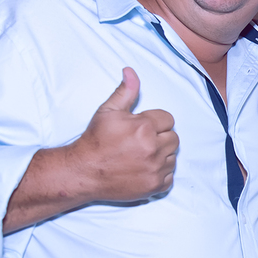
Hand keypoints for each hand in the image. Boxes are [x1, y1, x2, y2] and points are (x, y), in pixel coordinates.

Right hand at [68, 67, 178, 202]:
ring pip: (172, 157)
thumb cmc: (95, 141)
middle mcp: (153, 149)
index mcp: (144, 128)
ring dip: (161, 155)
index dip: (154, 122)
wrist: (84, 172)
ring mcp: (155, 169)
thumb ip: (125, 91)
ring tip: (141, 155)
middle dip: (160, 137)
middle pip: (173, 138)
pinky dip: (160, 173)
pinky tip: (144, 168)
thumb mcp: (108, 111)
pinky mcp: (154, 186)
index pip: (168, 119)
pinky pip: (169, 176)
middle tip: (140, 142)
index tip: (140, 128)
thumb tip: (130, 71)